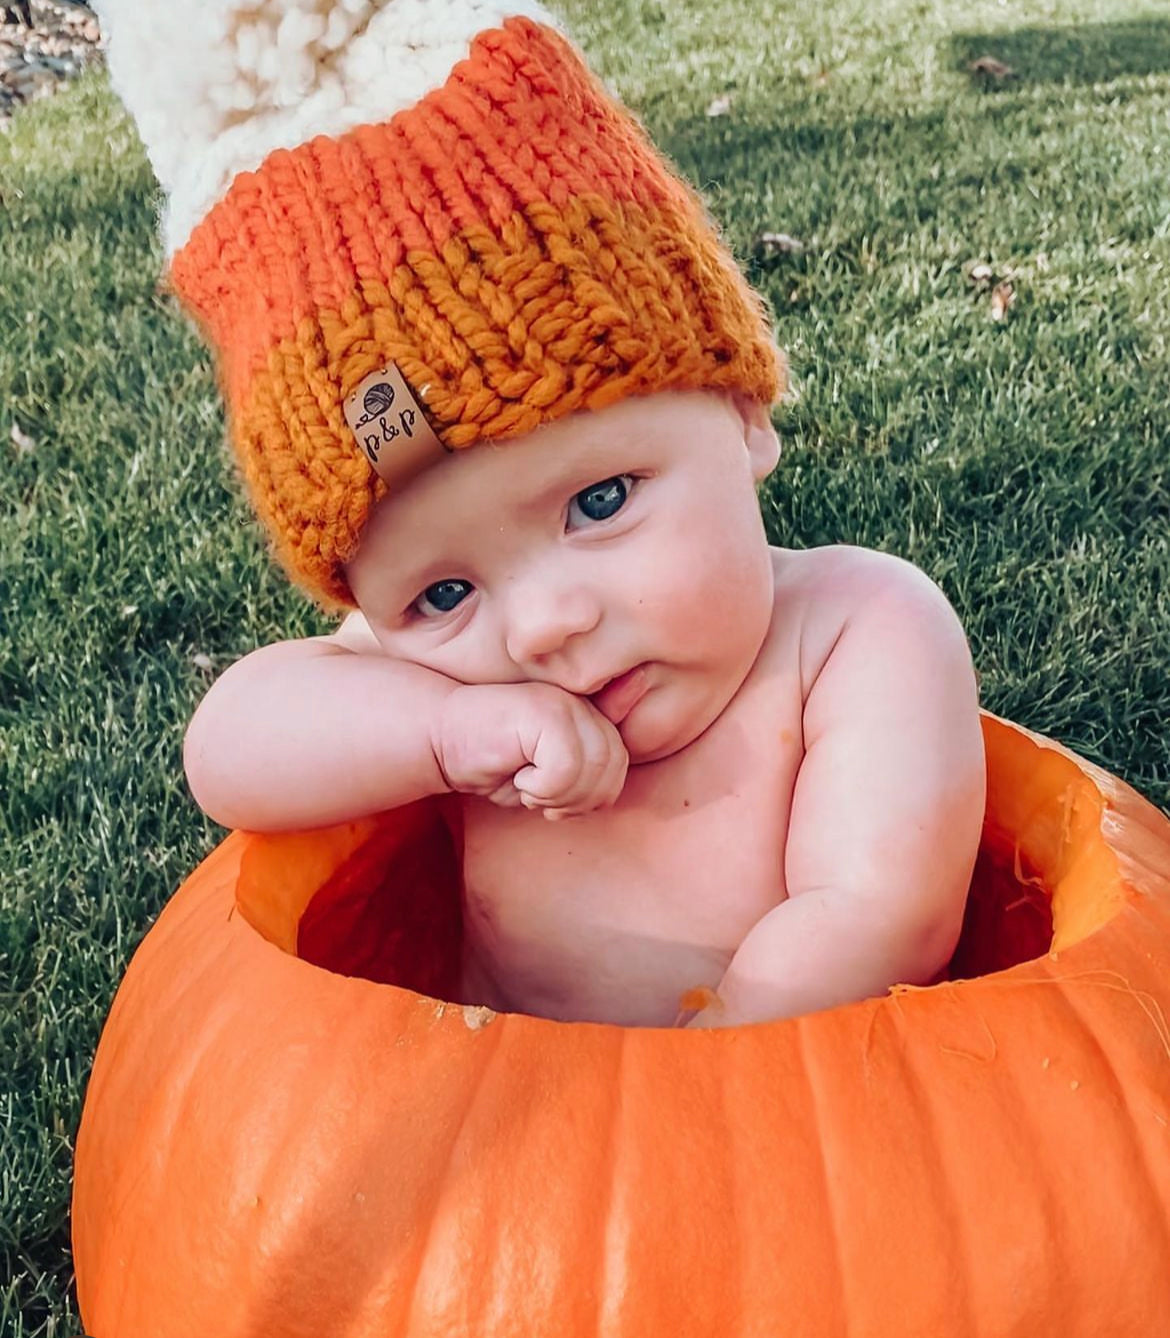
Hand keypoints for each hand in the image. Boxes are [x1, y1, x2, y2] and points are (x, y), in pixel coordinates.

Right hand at [432, 682, 628, 818]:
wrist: (437, 738)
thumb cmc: (492, 760)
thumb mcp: (547, 774)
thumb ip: (587, 765)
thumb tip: (629, 731)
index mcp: (587, 715)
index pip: (619, 763)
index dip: (592, 795)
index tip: (556, 804)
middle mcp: (580, 703)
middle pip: (613, 767)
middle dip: (577, 800)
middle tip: (539, 799)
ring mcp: (563, 704)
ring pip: (593, 769)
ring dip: (558, 796)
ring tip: (527, 787)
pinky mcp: (544, 711)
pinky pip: (567, 768)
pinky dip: (542, 787)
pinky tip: (518, 777)